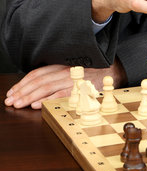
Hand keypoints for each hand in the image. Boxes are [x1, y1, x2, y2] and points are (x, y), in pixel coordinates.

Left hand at [4, 58, 126, 109]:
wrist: (112, 71)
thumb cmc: (91, 72)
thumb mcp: (72, 69)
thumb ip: (57, 74)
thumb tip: (38, 85)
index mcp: (61, 65)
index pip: (37, 73)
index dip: (23, 82)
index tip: (13, 91)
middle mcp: (64, 71)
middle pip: (38, 81)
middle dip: (22, 91)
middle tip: (10, 101)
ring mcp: (72, 79)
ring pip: (46, 87)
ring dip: (29, 96)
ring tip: (19, 104)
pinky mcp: (79, 88)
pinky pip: (60, 95)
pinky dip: (48, 100)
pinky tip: (37, 105)